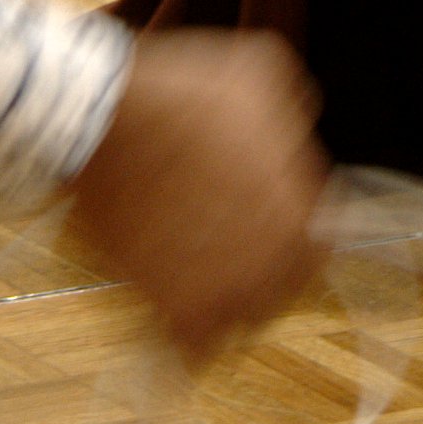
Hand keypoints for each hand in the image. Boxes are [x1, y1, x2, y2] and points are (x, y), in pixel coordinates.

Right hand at [63, 28, 328, 364]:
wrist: (104, 121)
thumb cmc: (184, 91)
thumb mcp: (262, 73)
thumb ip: (290, 111)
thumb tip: (294, 127)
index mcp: (301, 214)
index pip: (318, 250)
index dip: (296, 239)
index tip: (268, 229)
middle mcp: (270, 263)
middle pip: (280, 291)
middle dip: (263, 275)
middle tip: (229, 255)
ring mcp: (222, 291)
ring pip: (240, 323)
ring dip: (226, 307)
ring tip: (198, 282)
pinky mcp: (171, 309)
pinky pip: (193, 349)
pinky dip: (187, 345)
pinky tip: (174, 320)